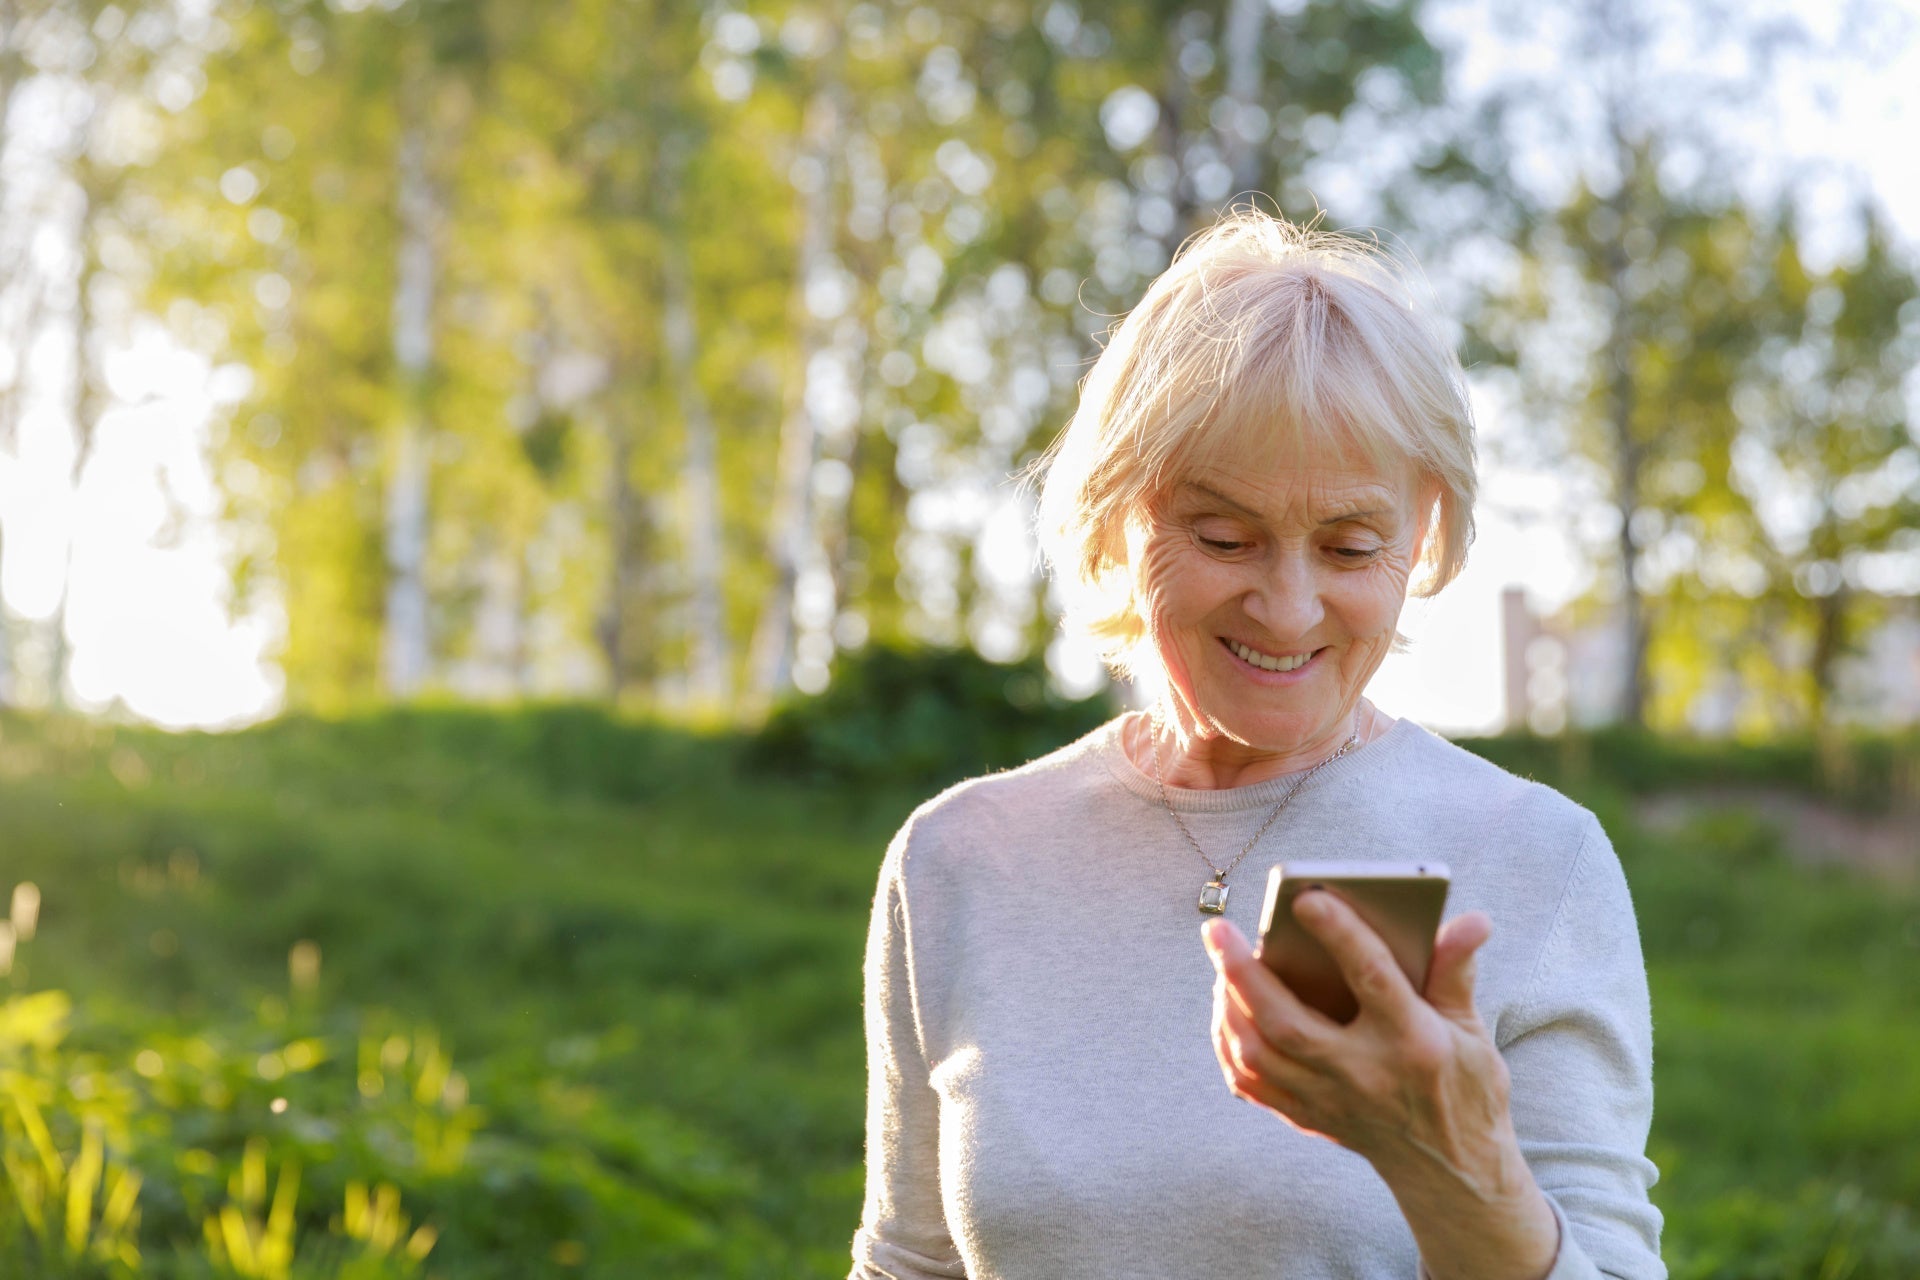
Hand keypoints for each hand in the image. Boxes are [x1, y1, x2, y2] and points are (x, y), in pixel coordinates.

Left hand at [1202, 893, 1558, 1279]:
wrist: (1452, 1173)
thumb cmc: (1464, 1088)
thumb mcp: (1471, 1030)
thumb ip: (1455, 971)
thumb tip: (1471, 919)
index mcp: (1413, 1042)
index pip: (1372, 978)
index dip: (1341, 935)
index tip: (1306, 897)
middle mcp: (1365, 1075)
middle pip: (1289, 1023)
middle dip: (1244, 973)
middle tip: (1217, 930)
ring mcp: (1331, 1102)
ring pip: (1259, 1054)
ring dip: (1228, 1005)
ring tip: (1219, 960)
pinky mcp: (1309, 1119)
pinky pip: (1251, 1083)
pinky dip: (1229, 1044)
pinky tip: (1224, 1010)